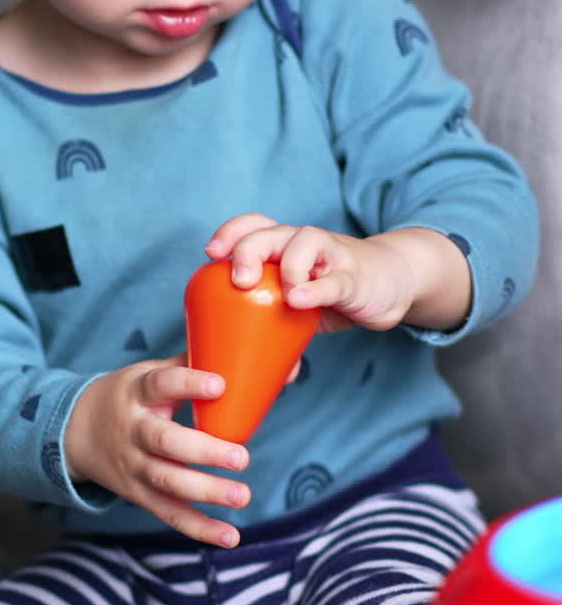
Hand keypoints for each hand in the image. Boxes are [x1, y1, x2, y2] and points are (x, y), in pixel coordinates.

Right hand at [64, 355, 249, 547]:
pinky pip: (170, 515)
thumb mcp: (147, 373)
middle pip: (165, 443)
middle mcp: (135, 431)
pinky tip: (230, 536)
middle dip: (203, 451)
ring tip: (243, 495)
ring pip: (168, 483)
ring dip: (206, 492)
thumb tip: (247, 356)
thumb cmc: (129, 396)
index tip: (219, 384)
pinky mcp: (140, 495)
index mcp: (138, 393)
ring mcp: (135, 467)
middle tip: (241, 457)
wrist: (75, 432)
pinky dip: (199, 529)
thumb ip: (190, 366)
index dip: (189, 384)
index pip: (161, 384)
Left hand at [206, 213, 471, 333]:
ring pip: (303, 242)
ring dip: (287, 265)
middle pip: (270, 232)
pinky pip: (334, 280)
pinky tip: (300, 301)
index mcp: (285, 246)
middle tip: (240, 281)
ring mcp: (331, 257)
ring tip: (281, 294)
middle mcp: (304, 244)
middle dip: (248, 251)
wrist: (392, 284)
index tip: (211, 253)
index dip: (230, 232)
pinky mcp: (355, 278)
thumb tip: (258, 379)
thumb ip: (279, 334)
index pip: (253, 225)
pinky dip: (315, 290)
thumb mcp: (301, 309)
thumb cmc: (335, 292)